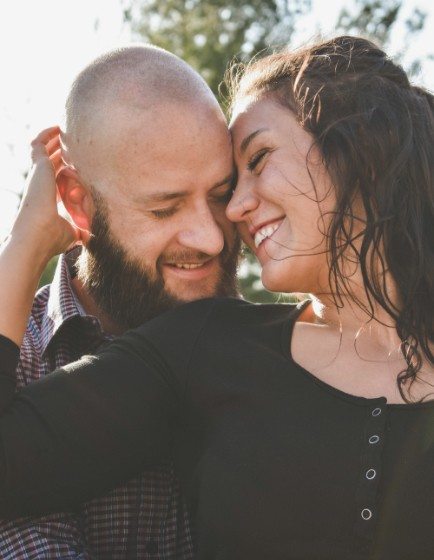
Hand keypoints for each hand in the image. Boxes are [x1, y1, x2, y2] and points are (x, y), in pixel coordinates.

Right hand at [10, 126, 81, 259]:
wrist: (38, 236)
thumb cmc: (54, 239)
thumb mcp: (73, 232)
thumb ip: (82, 228)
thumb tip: (93, 235)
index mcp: (49, 199)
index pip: (57, 180)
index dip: (66, 170)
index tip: (79, 165)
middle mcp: (42, 185)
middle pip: (51, 163)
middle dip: (62, 152)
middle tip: (75, 141)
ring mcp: (38, 175)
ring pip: (44, 150)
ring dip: (55, 140)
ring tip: (66, 128)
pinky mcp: (38, 167)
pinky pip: (39, 143)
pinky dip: (46, 134)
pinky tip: (58, 126)